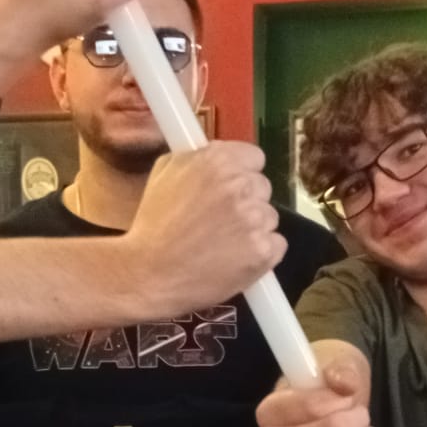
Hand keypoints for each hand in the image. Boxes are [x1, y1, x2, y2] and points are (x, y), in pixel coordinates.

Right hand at [120, 143, 282, 318]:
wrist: (150, 274)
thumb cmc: (153, 227)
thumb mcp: (164, 173)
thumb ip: (196, 157)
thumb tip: (216, 152)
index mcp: (218, 161)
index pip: (255, 158)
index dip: (241, 173)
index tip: (230, 188)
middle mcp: (240, 185)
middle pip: (263, 188)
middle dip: (246, 201)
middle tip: (219, 220)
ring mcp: (255, 219)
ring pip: (269, 218)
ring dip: (253, 229)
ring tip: (221, 244)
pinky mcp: (263, 251)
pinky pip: (276, 245)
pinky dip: (260, 254)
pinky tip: (234, 259)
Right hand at [256, 356, 383, 426]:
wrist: (332, 424)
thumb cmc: (330, 393)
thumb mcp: (335, 368)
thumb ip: (341, 370)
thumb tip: (342, 381)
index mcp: (269, 412)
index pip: (312, 406)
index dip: (341, 400)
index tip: (346, 399)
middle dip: (360, 419)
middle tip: (362, 417)